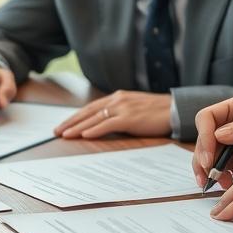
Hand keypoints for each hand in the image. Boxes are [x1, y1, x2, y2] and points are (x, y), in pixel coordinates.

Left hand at [55, 91, 171, 138]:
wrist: (175, 109)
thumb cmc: (157, 111)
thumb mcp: (134, 108)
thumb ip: (119, 113)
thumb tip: (105, 125)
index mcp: (117, 97)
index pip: (90, 107)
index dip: (75, 116)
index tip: (64, 124)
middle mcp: (117, 100)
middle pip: (87, 112)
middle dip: (71, 122)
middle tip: (57, 131)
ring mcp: (123, 108)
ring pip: (94, 118)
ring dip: (78, 127)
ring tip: (65, 135)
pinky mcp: (130, 118)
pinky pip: (108, 124)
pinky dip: (95, 129)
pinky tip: (84, 135)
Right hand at [192, 94, 232, 188]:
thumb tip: (220, 134)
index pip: (208, 118)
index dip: (205, 137)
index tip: (210, 157)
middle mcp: (231, 124)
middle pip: (203, 140)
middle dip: (203, 159)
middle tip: (210, 176)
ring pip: (207, 157)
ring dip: (208, 171)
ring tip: (220, 184)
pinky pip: (219, 170)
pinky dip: (219, 179)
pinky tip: (228, 186)